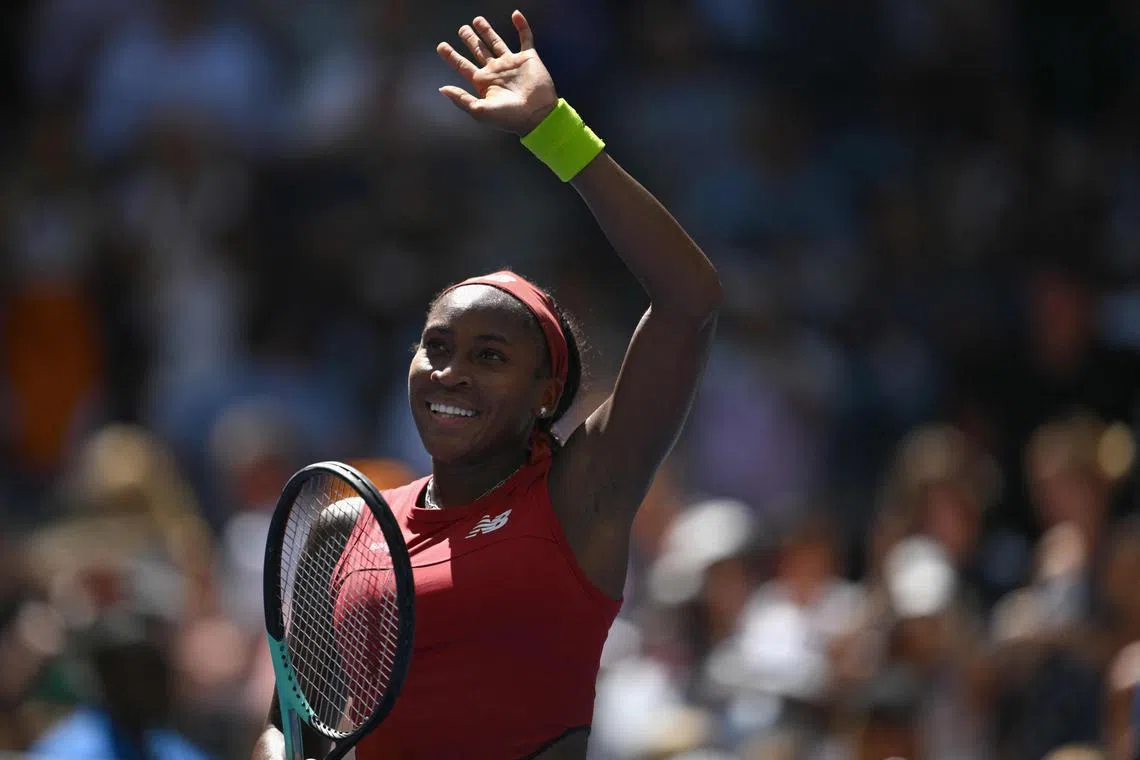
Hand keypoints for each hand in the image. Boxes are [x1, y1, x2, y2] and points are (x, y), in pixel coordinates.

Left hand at [436, 11, 557, 134]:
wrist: (537, 115)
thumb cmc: (509, 117)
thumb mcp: (480, 111)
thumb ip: (461, 99)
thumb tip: (442, 89)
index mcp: (483, 82)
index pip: (463, 66)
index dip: (451, 56)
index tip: (441, 46)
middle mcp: (495, 70)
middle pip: (478, 50)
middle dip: (469, 39)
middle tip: (462, 29)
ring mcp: (511, 63)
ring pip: (496, 42)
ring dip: (487, 31)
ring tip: (477, 20)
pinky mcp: (527, 58)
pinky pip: (525, 38)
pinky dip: (521, 26)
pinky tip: (516, 15)